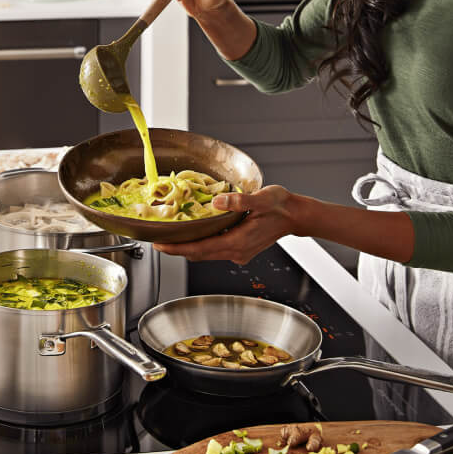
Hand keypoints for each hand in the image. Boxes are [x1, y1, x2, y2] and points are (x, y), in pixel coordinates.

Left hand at [154, 186, 293, 265]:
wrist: (296, 215)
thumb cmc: (280, 206)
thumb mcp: (261, 199)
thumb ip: (239, 201)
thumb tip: (217, 202)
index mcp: (238, 241)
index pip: (200, 248)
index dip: (177, 248)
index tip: (160, 245)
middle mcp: (236, 251)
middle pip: (198, 254)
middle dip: (176, 249)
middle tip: (156, 240)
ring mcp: (238, 252)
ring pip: (206, 254)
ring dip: (187, 248)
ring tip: (169, 238)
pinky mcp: (240, 249)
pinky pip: (214, 250)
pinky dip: (200, 244)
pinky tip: (193, 234)